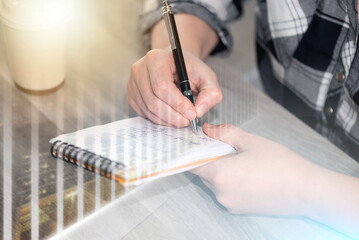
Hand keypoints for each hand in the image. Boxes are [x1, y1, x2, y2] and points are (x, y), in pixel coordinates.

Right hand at [127, 49, 221, 126]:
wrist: (175, 66)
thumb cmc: (190, 70)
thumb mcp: (207, 77)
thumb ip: (210, 93)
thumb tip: (199, 111)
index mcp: (156, 58)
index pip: (162, 86)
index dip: (177, 104)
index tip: (192, 114)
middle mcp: (140, 69)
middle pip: (153, 100)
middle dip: (173, 115)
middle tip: (188, 121)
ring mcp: (132, 83)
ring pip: (148, 109)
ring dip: (167, 120)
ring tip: (182, 119)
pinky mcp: (131, 95)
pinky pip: (144, 113)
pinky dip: (159, 119)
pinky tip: (171, 116)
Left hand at [192, 123, 321, 215]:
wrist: (307, 191)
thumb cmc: (280, 164)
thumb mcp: (251, 141)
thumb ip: (224, 133)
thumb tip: (207, 129)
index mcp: (220, 174)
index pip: (193, 163)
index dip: (193, 151)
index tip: (197, 142)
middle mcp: (220, 193)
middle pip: (205, 172)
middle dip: (211, 159)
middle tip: (227, 148)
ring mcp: (230, 204)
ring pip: (216, 183)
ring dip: (222, 171)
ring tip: (243, 161)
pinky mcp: (240, 210)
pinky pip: (227, 192)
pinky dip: (231, 182)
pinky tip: (249, 174)